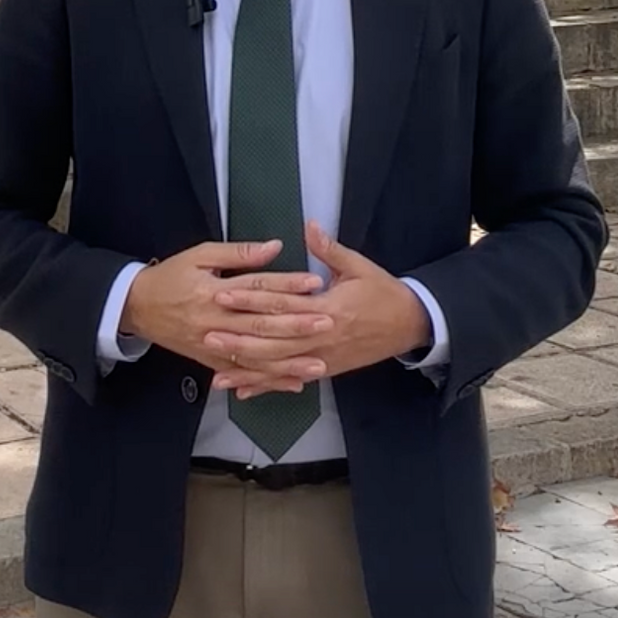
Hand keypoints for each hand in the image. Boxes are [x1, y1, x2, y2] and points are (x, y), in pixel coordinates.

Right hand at [121, 240, 332, 386]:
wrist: (137, 307)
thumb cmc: (170, 276)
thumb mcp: (199, 255)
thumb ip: (237, 253)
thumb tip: (273, 247)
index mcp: (213, 291)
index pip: (257, 287)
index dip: (287, 285)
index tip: (315, 283)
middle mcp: (215, 321)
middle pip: (261, 325)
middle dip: (296, 325)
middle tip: (327, 323)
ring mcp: (212, 345)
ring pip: (255, 356)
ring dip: (288, 361)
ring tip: (318, 363)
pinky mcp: (210, 360)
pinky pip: (243, 373)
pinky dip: (267, 380)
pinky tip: (292, 383)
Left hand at [207, 222, 431, 397]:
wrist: (410, 325)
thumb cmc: (384, 293)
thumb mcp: (360, 266)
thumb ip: (330, 250)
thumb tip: (309, 227)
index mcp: (328, 307)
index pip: (281, 302)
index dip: (251, 298)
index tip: (224, 293)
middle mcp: (321, 337)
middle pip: (274, 339)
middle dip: (239, 338)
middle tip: (208, 333)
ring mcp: (323, 358)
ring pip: (279, 366)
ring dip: (248, 369)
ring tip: (217, 371)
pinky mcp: (326, 371)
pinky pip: (291, 379)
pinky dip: (267, 386)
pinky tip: (244, 390)